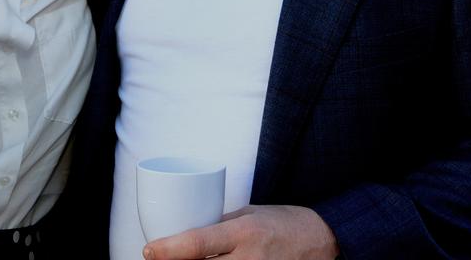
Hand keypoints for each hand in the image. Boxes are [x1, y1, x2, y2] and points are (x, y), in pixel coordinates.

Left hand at [143, 205, 338, 259]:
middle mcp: (249, 259)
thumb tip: (186, 233)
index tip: (149, 250)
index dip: (169, 249)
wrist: (322, 242)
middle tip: (156, 258)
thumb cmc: (282, 223)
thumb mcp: (248, 214)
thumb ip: (219, 225)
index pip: (198, 243)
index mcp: (243, 232)